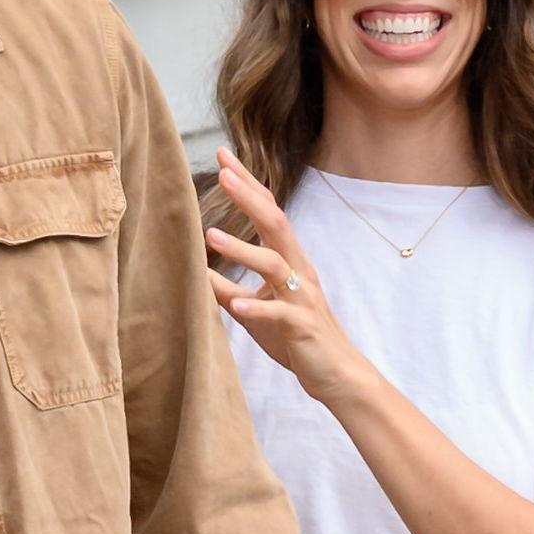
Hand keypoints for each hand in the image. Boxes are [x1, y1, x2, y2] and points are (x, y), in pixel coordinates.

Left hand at [202, 155, 374, 412]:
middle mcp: (300, 271)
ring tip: (211, 235)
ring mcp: (303, 298)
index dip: (248, 185)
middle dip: (249, 197)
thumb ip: (230, 290)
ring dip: (243, 249)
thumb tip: (197, 273)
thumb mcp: (255, 311)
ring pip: (276, 265)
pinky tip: (235, 305)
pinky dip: (257, 307)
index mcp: (290, 262)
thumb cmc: (296, 339)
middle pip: (277, 224)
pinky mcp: (303, 326)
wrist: (336, 375)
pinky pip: (280, 313)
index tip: (223, 158)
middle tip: (222, 173)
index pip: (269, 213)